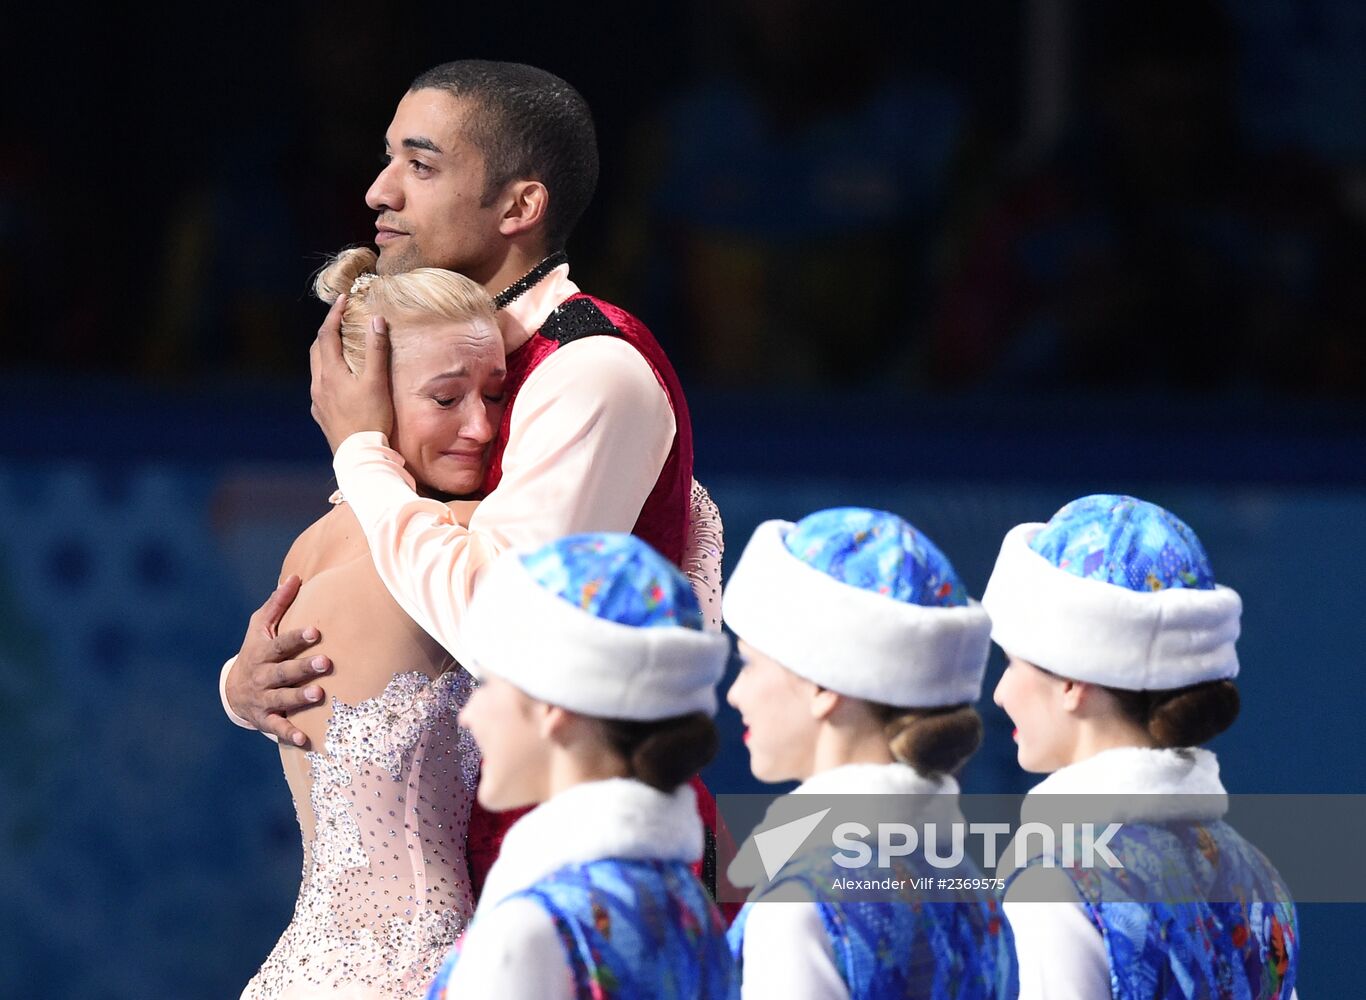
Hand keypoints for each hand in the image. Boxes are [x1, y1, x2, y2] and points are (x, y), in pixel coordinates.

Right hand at [225, 575, 332, 747]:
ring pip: (282, 699)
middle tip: (325, 663)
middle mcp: (263, 676)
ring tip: (319, 695)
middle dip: (303, 668)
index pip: (281, 644)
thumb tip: (295, 576)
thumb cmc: (256, 651)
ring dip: (299, 699)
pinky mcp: (266, 719)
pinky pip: (278, 728)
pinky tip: (306, 740)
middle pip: (284, 672)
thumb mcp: (261, 627)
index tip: (315, 631)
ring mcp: (264, 699)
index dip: (297, 638)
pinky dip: (290, 734)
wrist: (234, 690)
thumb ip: (278, 603)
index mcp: (263, 652)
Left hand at [310, 295, 393, 453]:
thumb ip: (376, 350)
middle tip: (340, 320)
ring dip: (325, 352)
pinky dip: (327, 373)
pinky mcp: (321, 415)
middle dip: (327, 331)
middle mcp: (318, 384)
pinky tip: (339, 380)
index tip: (343, 300)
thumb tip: (376, 320)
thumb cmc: (371, 419)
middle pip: (317, 349)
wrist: (360, 455)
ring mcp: (318, 401)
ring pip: (317, 368)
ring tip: (340, 346)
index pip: (327, 334)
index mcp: (330, 372)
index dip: (334, 314)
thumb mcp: (377, 382)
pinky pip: (320, 386)